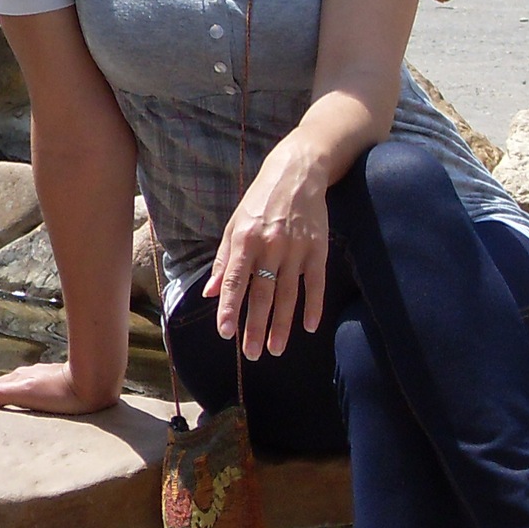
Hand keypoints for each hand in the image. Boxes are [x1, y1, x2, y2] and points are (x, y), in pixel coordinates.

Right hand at [0, 360, 117, 414]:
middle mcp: (30, 373)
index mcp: (19, 377)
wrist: (95, 381)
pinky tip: (39, 403)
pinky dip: (32, 396)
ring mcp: (46, 376)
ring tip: (11, 410)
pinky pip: (40, 388)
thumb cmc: (61, 391)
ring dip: (16, 396)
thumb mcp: (27, 393)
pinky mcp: (62, 380)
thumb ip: (1, 395)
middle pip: (8, 385)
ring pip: (24, 385)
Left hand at [208, 136, 331, 359]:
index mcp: (245, 239)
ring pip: (288, 294)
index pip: (236, 281)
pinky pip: (315, 283)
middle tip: (251, 354)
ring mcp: (296, 249)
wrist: (297, 173)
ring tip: (275, 349)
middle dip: (256, 326)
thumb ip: (224, 260)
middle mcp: (270, 246)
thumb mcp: (235, 224)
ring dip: (282, 324)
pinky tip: (308, 327)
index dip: (229, 308)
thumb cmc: (260, 200)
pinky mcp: (318, 249)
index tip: (226, 333)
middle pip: (262, 294)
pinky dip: (313, 306)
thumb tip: (211, 292)